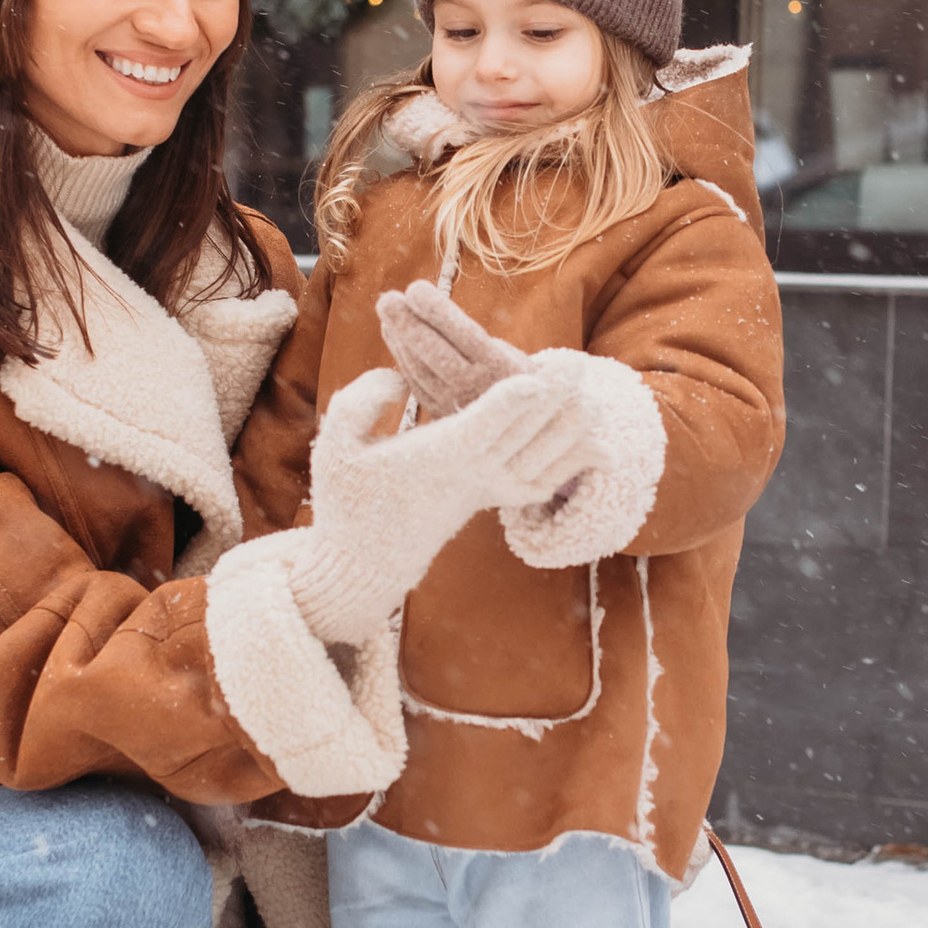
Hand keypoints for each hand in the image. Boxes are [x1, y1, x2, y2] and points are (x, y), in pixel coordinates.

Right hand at [289, 364, 601, 644]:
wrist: (363, 565)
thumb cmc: (345, 503)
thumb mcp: (333, 448)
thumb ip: (358, 404)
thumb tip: (396, 378)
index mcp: (432, 462)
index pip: (477, 430)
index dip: (507, 403)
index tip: (535, 377)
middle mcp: (467, 477)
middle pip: (521, 436)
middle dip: (552, 399)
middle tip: (580, 362)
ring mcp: (483, 490)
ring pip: (539, 460)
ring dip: (568, 429)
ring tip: (594, 395)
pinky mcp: (488, 498)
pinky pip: (539, 483)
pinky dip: (567, 465)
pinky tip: (591, 445)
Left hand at [377, 282, 533, 418]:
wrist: (526, 429)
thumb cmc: (519, 379)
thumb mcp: (513, 357)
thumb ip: (477, 341)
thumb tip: (433, 316)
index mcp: (501, 369)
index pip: (465, 335)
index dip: (437, 312)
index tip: (415, 288)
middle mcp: (476, 389)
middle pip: (434, 354)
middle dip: (407, 324)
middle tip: (387, 299)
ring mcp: (456, 405)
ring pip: (419, 370)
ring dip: (399, 339)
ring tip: (388, 310)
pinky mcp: (441, 415)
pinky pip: (416, 384)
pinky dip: (402, 357)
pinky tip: (393, 335)